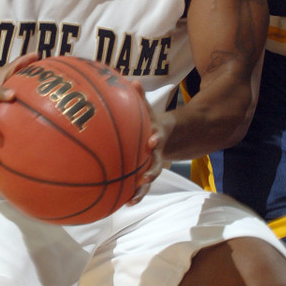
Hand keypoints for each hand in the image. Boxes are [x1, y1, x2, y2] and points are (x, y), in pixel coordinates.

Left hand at [127, 85, 174, 203]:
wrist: (164, 136)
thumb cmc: (149, 121)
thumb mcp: (147, 108)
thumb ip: (140, 98)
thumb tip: (133, 81)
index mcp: (157, 135)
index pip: (159, 136)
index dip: (157, 138)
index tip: (153, 140)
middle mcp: (156, 153)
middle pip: (157, 163)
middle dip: (151, 171)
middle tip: (145, 178)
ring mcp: (151, 165)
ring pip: (148, 179)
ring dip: (141, 190)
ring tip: (132, 200)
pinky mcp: (144, 174)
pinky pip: (139, 186)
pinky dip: (132, 194)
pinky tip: (122, 204)